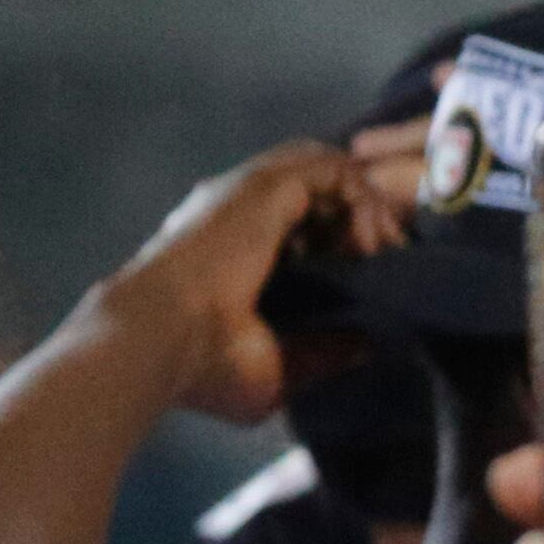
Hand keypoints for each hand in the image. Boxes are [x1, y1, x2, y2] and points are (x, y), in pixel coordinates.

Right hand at [108, 143, 396, 422]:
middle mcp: (237, 212)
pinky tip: (369, 243)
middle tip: (382, 262)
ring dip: (364, 206)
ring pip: (328, 172)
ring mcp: (250, 192)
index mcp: (229, 250)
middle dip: (355, 218)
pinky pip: (337, 171)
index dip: (335, 244)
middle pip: (313, 191)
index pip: (293, 226)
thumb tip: (367, 345)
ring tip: (381, 251)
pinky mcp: (269, 184)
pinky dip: (364, 199)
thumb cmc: (204, 364)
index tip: (364, 283)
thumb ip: (321, 353)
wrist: (161, 338)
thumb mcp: (274, 371)